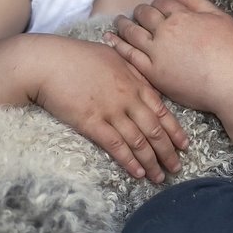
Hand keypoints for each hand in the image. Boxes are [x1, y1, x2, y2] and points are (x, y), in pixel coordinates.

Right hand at [27, 34, 187, 182]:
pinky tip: (137, 173)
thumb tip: (143, 80)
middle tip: (177, 167)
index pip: (162, 110)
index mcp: (135, 81)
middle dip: (168, 151)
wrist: (48, 62)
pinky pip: (116, 146)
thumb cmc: (77, 56)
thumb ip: (131, 69)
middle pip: (155, 129)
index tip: (184, 145)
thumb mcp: (112, 55)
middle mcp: (128, 98)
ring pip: (138, 141)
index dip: (175, 130)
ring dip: (151, 161)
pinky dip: (129, 161)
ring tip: (159, 177)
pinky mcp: (92, 122)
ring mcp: (111, 111)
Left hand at [105, 0, 232, 112]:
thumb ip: (197, 2)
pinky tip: (110, 39)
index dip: (158, 4)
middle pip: (145, 15)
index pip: (162, 3)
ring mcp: (157, 52)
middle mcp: (165, 31)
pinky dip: (117, 45)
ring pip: (133, 33)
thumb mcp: (220, 17)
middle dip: (140, 12)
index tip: (157, 7)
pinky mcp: (153, 73)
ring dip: (124, 25)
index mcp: (181, 16)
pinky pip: (129, 55)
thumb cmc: (231, 51)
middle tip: (137, 13)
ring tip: (118, 22)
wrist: (231, 82)